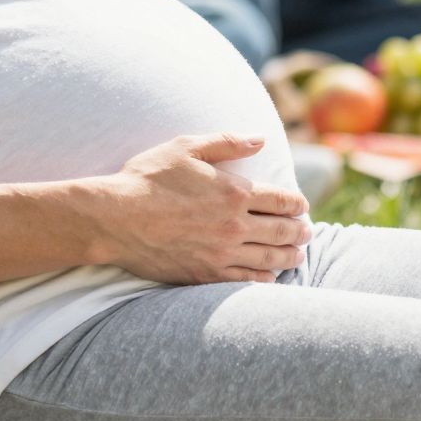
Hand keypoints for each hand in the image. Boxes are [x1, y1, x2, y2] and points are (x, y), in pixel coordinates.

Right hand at [97, 133, 312, 283]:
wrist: (114, 218)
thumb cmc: (147, 178)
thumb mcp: (186, 147)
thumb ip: (227, 142)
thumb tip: (260, 139)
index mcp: (233, 192)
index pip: (281, 200)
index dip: (297, 204)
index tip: (302, 206)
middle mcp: (234, 225)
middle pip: (282, 231)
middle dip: (300, 231)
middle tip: (307, 232)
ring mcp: (221, 253)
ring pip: (270, 258)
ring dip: (289, 256)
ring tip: (296, 254)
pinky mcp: (205, 275)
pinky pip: (247, 281)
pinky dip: (265, 279)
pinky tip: (269, 276)